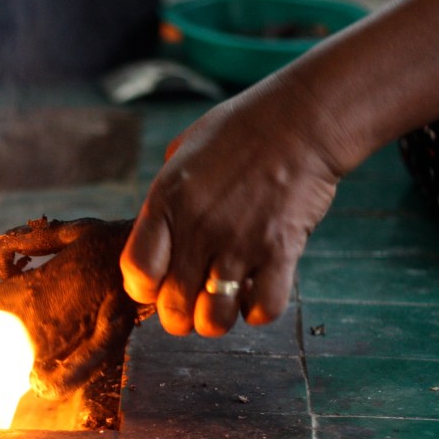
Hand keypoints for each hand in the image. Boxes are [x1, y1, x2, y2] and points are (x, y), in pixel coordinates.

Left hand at [121, 84, 339, 336]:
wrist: (301, 117)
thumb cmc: (239, 132)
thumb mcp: (182, 154)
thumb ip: (164, 199)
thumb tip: (155, 237)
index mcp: (166, 202)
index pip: (137, 273)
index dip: (143, 289)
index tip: (156, 284)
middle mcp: (198, 227)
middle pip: (173, 308)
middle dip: (179, 317)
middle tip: (191, 303)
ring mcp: (239, 242)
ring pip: (215, 320)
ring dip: (216, 320)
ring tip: (222, 302)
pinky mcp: (280, 251)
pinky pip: (263, 310)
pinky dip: (258, 312)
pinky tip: (257, 292)